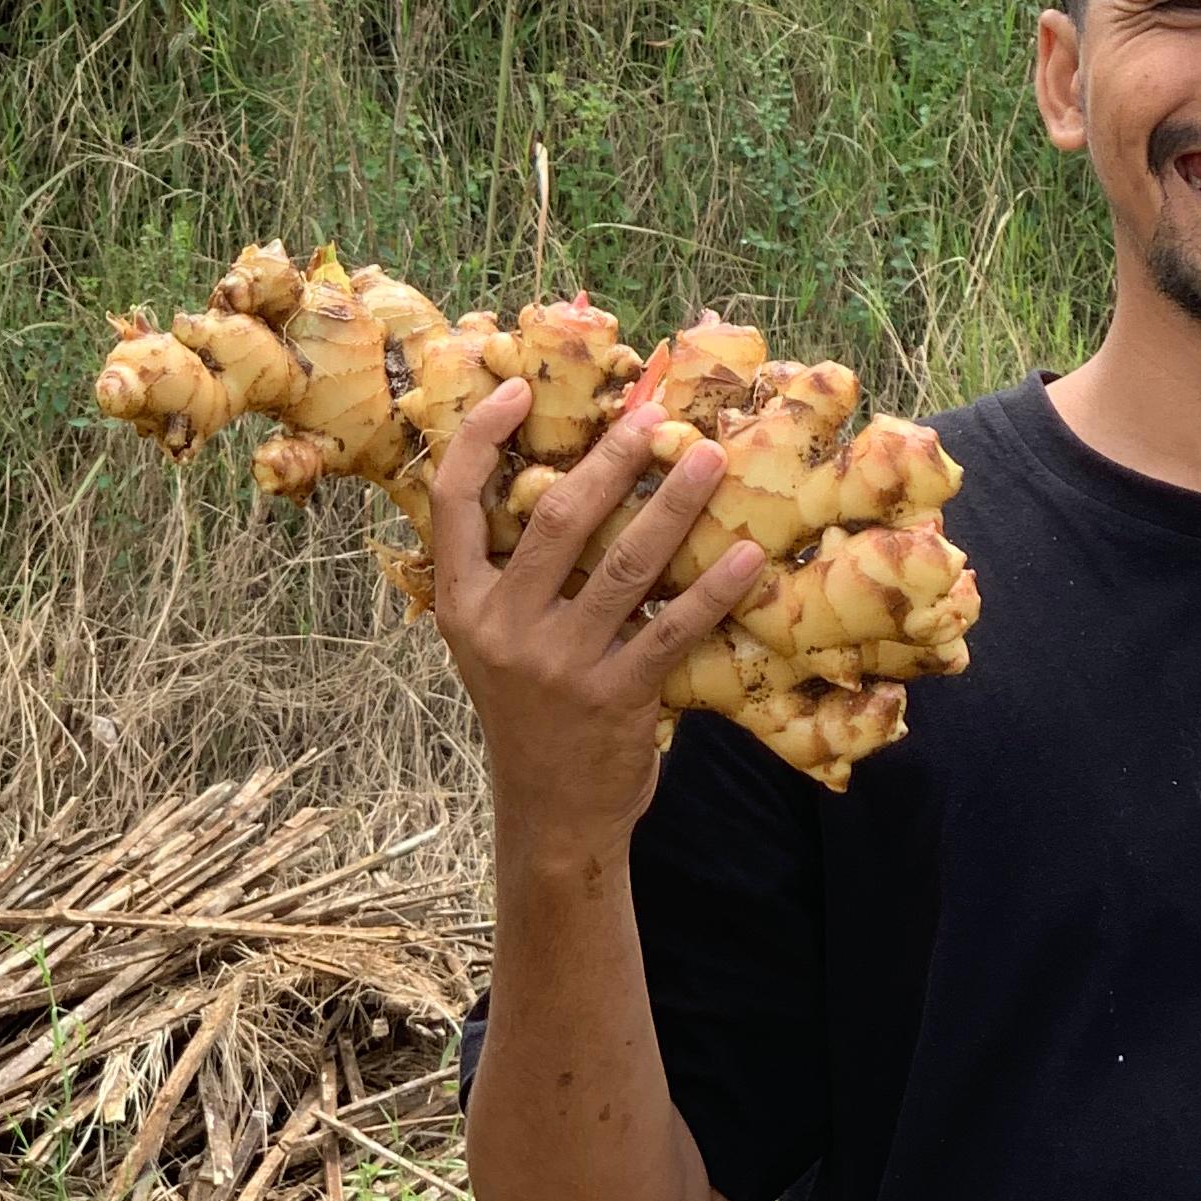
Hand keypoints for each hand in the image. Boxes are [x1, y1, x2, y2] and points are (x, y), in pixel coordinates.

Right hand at [430, 375, 764, 857]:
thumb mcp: (496, 644)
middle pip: (555, 520)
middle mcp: (501, 628)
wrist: (551, 813)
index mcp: (463, 605)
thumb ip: (516, 577)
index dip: (479, 438)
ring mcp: (558, 664)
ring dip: (672, 506)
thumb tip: (574, 481)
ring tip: (710, 460)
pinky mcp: (615, 696)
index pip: (452, 503)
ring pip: (623, 565)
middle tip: (654, 417)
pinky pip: (673, 629)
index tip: (516, 387)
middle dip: (609, 460)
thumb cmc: (532, 712)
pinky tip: (748, 557)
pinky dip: (714, 590)